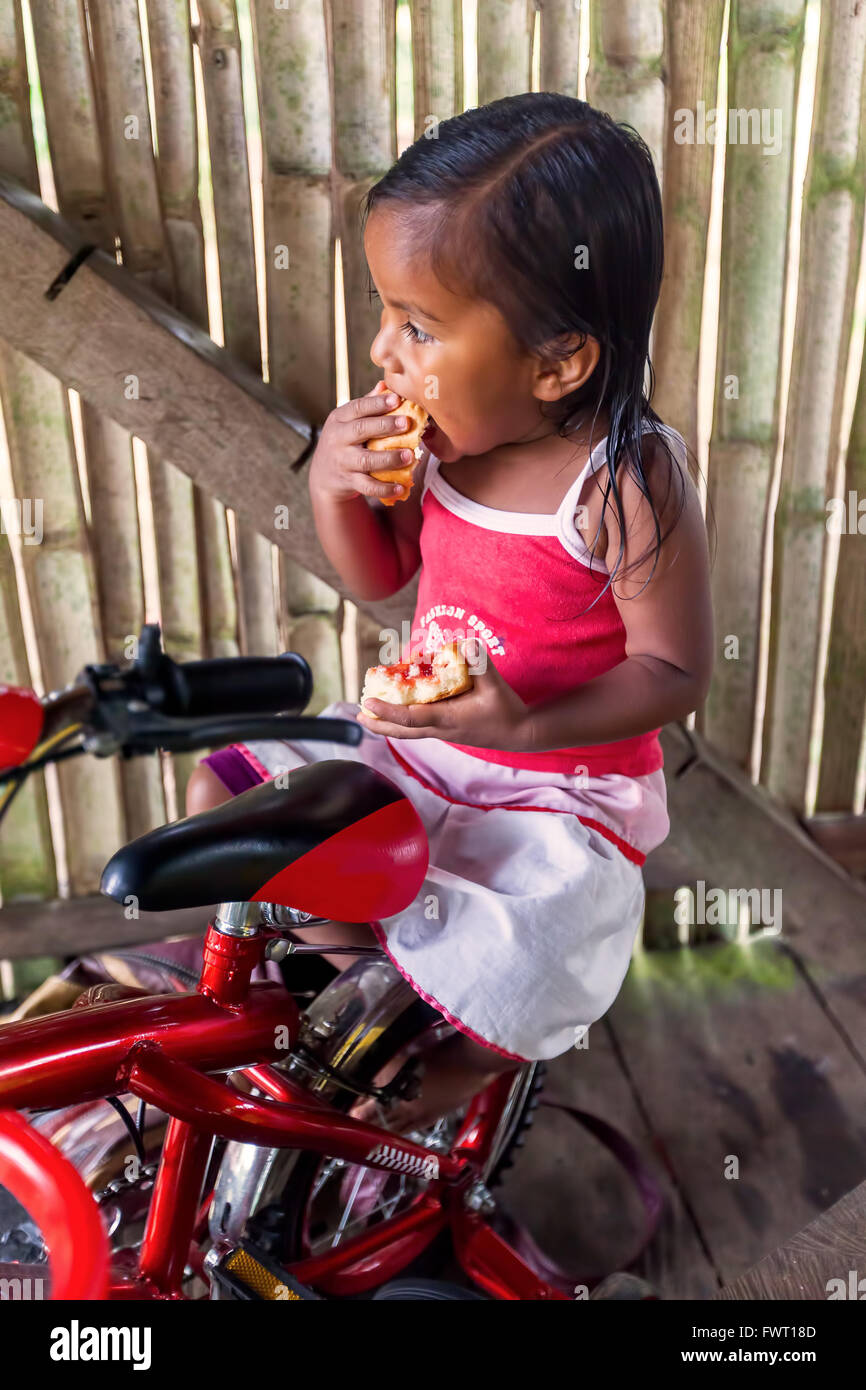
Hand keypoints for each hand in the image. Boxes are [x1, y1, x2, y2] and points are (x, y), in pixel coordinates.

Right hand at [309, 380, 416, 504]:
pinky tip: (401, 487)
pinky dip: (384, 488)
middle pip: (361, 430)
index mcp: (339, 419)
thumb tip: (385, 383)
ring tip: (409, 455)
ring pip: (366, 460)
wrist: (324, 475)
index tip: (397, 399)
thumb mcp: (348, 421)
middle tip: (407, 423)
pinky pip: (367, 486)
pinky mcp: (349, 481)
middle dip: (385, 426)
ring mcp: (343, 461)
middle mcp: (338, 438)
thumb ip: (367, 404)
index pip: (358, 407)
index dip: (377, 403)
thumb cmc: (344, 440)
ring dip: (389, 458)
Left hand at [357, 644, 533, 750]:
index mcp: (447, 719)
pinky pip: (417, 725)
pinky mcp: (446, 728)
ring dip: (387, 722)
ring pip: (407, 730)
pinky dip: (402, 718)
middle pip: (401, 731)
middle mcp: (440, 728)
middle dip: (378, 723)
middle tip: (358, 714)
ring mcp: (442, 731)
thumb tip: (466, 642)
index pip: (410, 718)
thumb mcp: (495, 685)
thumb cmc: (506, 710)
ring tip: (369, 711)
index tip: (368, 703)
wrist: (518, 733)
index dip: (387, 712)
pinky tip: (398, 706)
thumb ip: (481, 664)